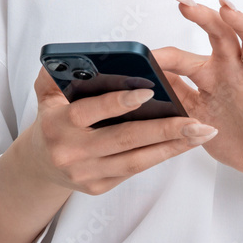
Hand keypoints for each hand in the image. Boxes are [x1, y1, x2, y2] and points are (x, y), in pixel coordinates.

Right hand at [25, 65, 218, 196]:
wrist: (40, 166)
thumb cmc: (51, 121)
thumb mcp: (45, 94)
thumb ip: (57, 72)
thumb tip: (79, 55)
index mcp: (57, 125)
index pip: (91, 112)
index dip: (119, 102)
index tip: (149, 92)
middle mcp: (72, 153)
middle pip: (124, 140)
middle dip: (164, 130)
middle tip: (196, 121)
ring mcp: (87, 174)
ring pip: (137, 160)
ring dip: (173, 146)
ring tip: (202, 132)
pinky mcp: (100, 187)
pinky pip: (136, 169)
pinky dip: (161, 155)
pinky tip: (184, 143)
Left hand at [152, 0, 242, 185]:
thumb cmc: (229, 132)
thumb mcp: (193, 114)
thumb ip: (175, 94)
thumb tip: (145, 78)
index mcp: (209, 75)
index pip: (183, 57)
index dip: (163, 56)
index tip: (143, 55)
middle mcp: (231, 71)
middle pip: (220, 35)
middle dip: (204, 17)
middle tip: (185, 5)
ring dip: (240, 24)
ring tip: (226, 11)